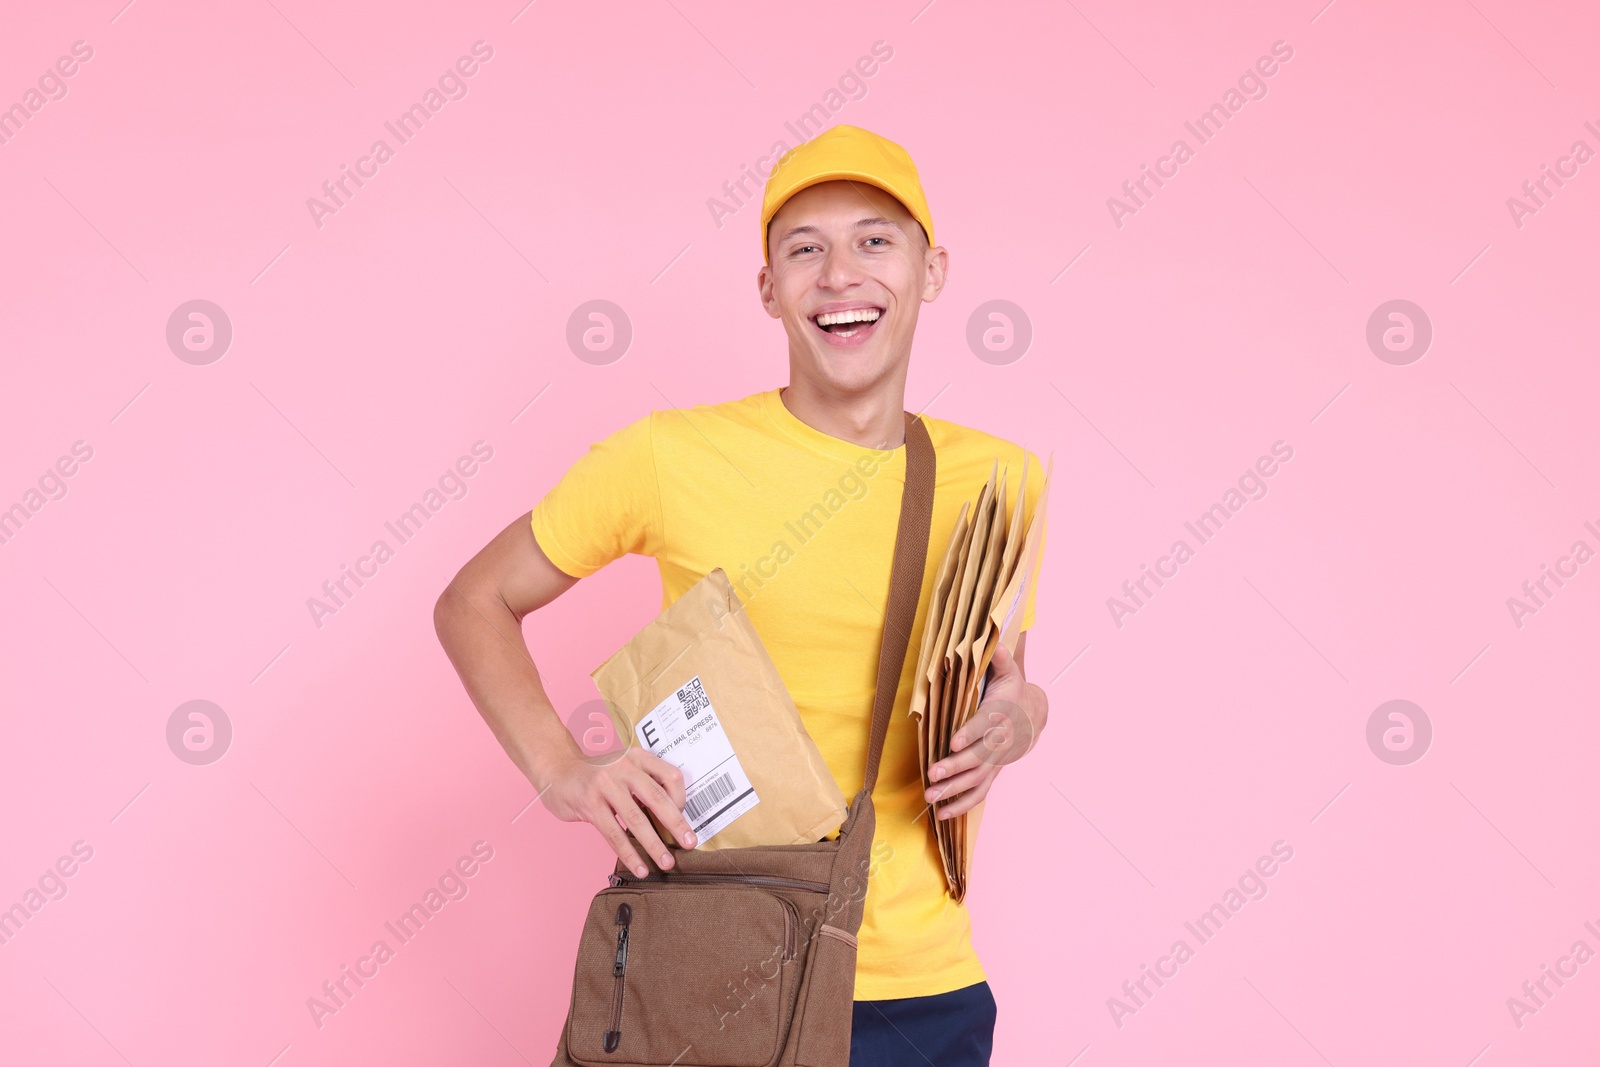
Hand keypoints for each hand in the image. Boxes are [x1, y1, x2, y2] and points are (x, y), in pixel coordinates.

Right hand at [539, 747, 697, 876]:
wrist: (556, 770)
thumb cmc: (596, 775)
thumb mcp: (624, 769)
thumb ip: (644, 787)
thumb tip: (672, 822)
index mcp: (638, 757)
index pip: (671, 776)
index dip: (681, 799)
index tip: (682, 820)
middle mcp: (623, 767)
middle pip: (657, 798)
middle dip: (676, 824)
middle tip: (690, 843)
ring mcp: (605, 785)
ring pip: (636, 819)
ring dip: (654, 845)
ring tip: (666, 863)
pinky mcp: (590, 804)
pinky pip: (614, 834)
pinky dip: (629, 854)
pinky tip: (639, 868)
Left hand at [924, 642, 1045, 819]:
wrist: (1033, 714)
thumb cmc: (1012, 689)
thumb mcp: (1009, 669)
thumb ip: (998, 656)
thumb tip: (991, 635)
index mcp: (1001, 715)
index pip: (985, 726)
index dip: (969, 734)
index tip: (952, 742)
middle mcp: (1000, 743)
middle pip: (978, 758)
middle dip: (955, 767)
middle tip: (932, 774)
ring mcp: (996, 762)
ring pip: (976, 780)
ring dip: (953, 791)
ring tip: (930, 799)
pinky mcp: (992, 774)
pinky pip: (979, 793)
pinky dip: (961, 805)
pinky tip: (942, 815)